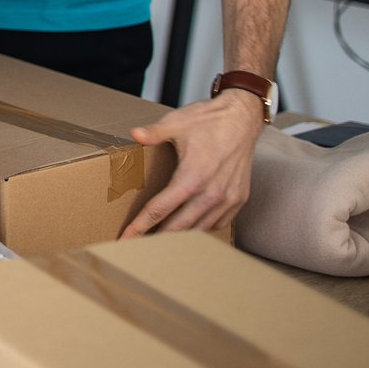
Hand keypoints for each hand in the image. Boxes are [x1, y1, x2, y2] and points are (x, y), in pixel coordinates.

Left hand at [119, 91, 263, 236]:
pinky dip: (202, 228)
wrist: (242, 118)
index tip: (126, 239)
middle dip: (156, 240)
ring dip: (180, 237)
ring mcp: (228, 199)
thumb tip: (133, 134)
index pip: (160, 209)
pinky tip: (190, 228)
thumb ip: (153, 133)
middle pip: (179, 227)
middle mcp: (212, 193)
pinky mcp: (239, 199)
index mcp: (193, 177)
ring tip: (160, 243)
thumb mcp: (176, 123)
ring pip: (200, 229)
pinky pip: (218, 223)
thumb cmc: (208, 120)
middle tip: (138, 249)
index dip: (141, 226)